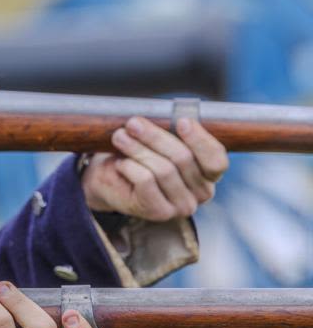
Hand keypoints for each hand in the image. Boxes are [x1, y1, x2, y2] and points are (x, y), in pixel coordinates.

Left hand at [82, 117, 227, 221]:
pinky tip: (121, 163)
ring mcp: (183, 206)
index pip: (216, 159)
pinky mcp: (160, 212)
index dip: (200, 139)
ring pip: (163, 169)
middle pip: (184, 158)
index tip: (182, 121)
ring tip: (119, 137)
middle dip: (155, 136)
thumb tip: (171, 114)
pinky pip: (146, 181)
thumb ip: (172, 131)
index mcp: (210, 173)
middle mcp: (203, 193)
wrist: (111, 180)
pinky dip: (130, 167)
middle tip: (133, 122)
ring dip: (137, 149)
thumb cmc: (140, 156)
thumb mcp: (159, 141)